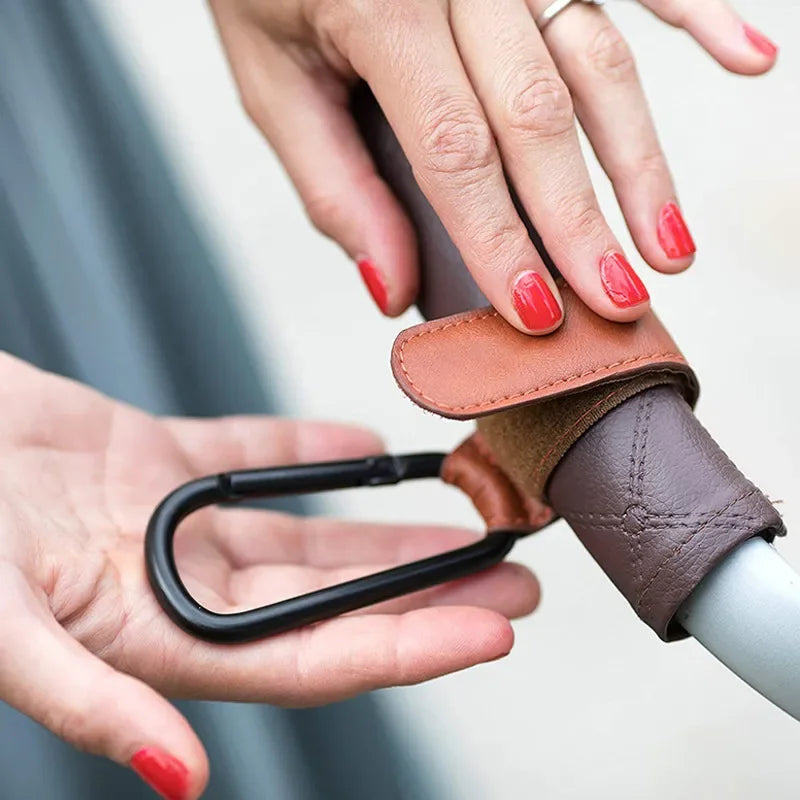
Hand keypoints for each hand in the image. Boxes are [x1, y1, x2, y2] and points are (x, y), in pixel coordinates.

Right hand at [0, 353, 537, 798]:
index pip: (311, 657)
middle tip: (516, 577)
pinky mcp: (150, 455)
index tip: (495, 629)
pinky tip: (368, 446)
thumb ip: (81, 697)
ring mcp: (166, 519)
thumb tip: (175, 775)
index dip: (408, 645)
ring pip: (305, 532)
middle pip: (330, 598)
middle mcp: (171, 584)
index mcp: (148, 638)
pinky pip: (249, 454)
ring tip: (469, 521)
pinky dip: (307, 452)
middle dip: (427, 590)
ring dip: (386, 527)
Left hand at [210, 0, 775, 333]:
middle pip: (539, 113)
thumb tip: (390, 286)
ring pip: (599, 55)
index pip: (456, 149)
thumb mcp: (271, 82)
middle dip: (582, 220)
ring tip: (671, 244)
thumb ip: (333, 185)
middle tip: (618, 303)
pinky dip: (697, 11)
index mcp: (380, 4)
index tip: (534, 313)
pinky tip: (750, 58)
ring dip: (642, 159)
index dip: (499, 239)